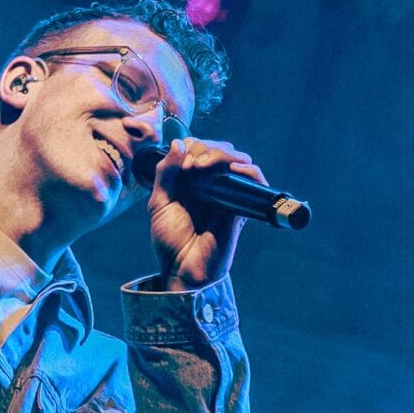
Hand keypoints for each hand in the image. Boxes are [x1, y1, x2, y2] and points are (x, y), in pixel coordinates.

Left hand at [147, 139, 266, 288]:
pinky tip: (233, 169)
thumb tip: (179, 143)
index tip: (181, 165)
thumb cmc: (170, 242)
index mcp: (191, 181)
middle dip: (204, 148)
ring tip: (201, 167)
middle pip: (219, 149)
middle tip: (190, 166)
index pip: (198, 148)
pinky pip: (254, 180)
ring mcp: (228, 194)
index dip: (191, 147)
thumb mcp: (159, 203)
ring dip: (220, 154)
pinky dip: (248, 169)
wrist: (183, 269)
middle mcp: (212, 184)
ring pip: (236, 159)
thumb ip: (166, 173)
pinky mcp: (242, 206)